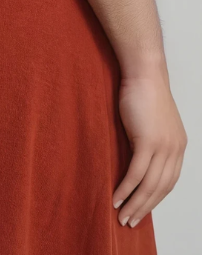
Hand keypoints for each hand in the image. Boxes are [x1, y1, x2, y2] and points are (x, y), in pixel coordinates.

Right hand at [113, 68, 186, 228]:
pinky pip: (137, 173)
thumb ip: (150, 142)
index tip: (142, 210)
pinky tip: (116, 198)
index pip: (169, 182)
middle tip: (130, 222)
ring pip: (149, 185)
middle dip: (145, 208)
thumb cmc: (143, 92)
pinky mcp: (149, 142)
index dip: (155, 199)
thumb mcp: (152, 122)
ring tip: (122, 216)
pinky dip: (126, 189)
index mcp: (179, 146)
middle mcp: (175, 149)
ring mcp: (163, 146)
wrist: (143, 72)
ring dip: (135, 204)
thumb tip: (137, 162)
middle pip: (161, 189)